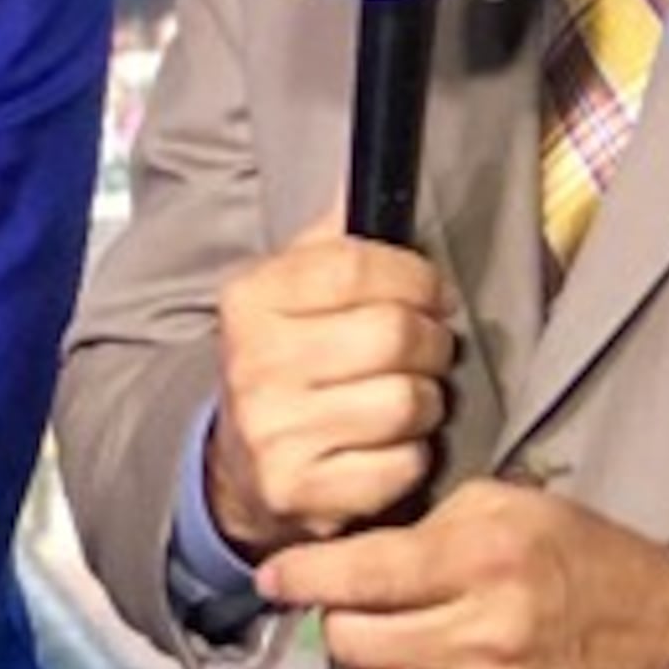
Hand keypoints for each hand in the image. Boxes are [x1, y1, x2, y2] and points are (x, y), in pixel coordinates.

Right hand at [203, 209, 457, 555]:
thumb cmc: (288, 362)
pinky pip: (402, 466)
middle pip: (394, 335)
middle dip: (431, 343)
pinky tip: (388, 448)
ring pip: (407, 402)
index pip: (360, 266)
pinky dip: (410, 459)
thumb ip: (335, 236)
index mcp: (251, 298)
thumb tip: (366, 177)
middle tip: (426, 351)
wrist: (237, 465)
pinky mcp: (299, 491)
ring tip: (407, 399)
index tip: (431, 294)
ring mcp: (272, 432)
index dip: (416, 278)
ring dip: (426, 403)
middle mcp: (253, 363)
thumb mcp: (293, 288)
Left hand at [260, 477, 668, 668]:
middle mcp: (480, 634)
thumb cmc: (589, 564)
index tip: (277, 575)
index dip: (301, 574)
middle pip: (350, 638)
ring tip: (386, 648)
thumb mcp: (514, 506)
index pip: (357, 574)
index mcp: (481, 560)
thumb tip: (353, 545)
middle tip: (354, 604)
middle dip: (337, 616)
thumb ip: (429, 521)